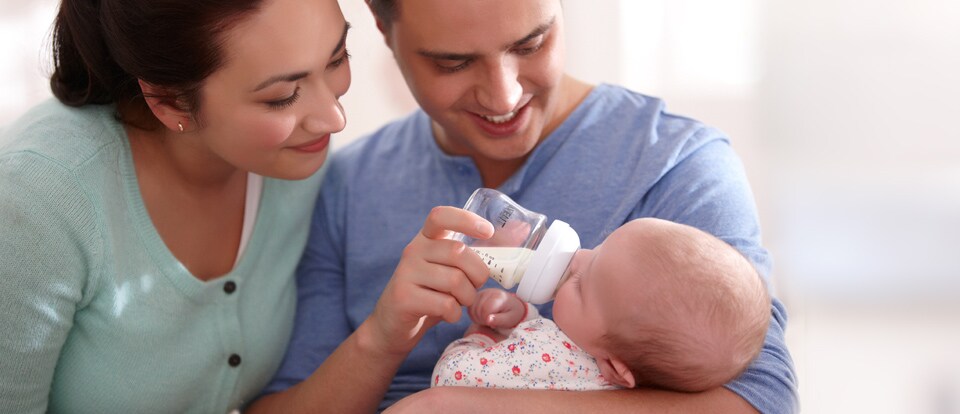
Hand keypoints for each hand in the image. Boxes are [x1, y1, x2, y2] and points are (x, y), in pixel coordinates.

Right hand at [366, 206, 493, 354]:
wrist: (393, 326)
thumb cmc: (431, 294)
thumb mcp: (449, 269)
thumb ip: (476, 253)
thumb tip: (521, 230)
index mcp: (426, 239)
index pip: (441, 216)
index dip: (466, 219)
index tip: (488, 231)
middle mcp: (413, 251)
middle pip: (458, 252)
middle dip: (478, 273)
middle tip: (476, 286)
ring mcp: (406, 273)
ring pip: (454, 280)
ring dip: (467, 297)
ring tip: (460, 302)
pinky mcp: (404, 297)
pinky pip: (444, 304)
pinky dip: (454, 313)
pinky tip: (447, 314)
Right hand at [468, 288, 526, 328]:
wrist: (512, 305)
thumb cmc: (511, 313)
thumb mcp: (509, 319)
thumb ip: (499, 320)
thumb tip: (488, 320)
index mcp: (499, 297)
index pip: (485, 309)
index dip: (486, 320)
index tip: (492, 324)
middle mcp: (489, 292)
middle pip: (477, 309)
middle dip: (481, 319)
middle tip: (490, 322)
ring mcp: (481, 292)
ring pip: (471, 308)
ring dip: (477, 317)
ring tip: (486, 319)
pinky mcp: (476, 295)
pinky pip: (469, 307)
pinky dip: (473, 314)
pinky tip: (481, 316)